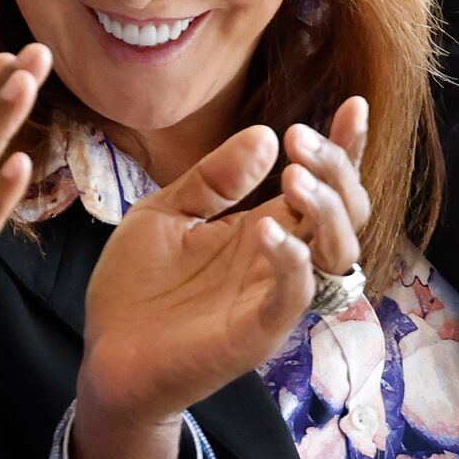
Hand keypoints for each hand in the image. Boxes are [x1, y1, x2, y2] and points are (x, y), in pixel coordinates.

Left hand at [71, 116, 333, 458]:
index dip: (345, 148)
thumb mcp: (167, 212)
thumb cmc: (136, 288)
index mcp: (265, 228)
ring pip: (338, 253)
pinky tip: (269, 229)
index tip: (353, 104)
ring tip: (293, 176)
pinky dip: (292, 261)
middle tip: (300, 138)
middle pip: (347, 213)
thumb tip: (267, 135)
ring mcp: (273, 297)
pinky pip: (294, 296)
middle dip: (337, 169)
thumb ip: (214, 178)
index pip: (324, 186)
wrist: (104, 355)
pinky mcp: (257, 332)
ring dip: (327, 209)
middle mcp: (280, 262)